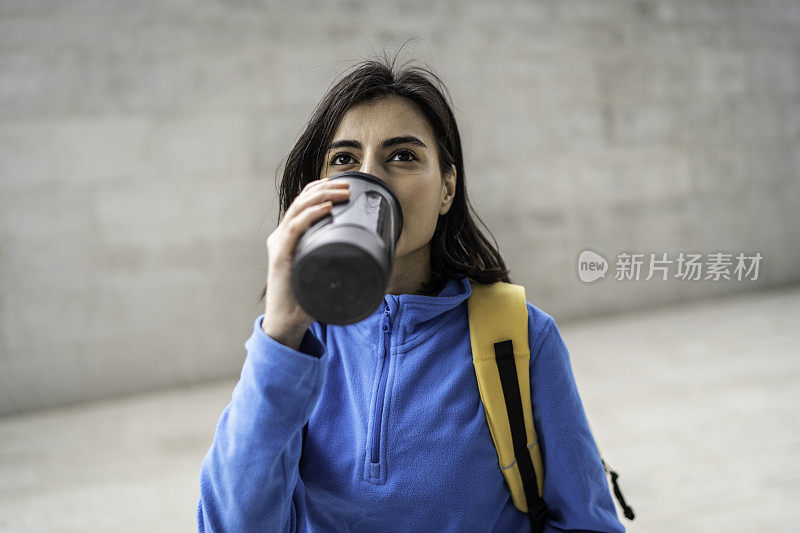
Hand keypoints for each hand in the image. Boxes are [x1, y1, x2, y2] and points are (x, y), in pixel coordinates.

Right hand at [261, 177, 349, 347]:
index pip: (302, 203)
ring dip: (322, 196)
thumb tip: (368, 256)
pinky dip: (310, 215)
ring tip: (341, 191)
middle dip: (325, 188)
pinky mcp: (280, 256)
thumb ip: (337, 261)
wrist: (288, 321)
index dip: (319, 189)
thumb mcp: (324, 272)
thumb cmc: (307, 298)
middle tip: (347, 184)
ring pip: (298, 208)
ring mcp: (279, 244)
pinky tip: (326, 208)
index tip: (340, 183)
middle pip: (301, 201)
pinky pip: (294, 228)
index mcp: (289, 237)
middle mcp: (281, 236)